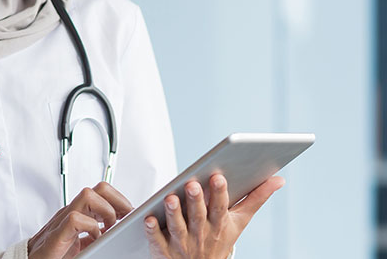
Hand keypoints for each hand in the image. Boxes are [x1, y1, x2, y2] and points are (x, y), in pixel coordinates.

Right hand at [27, 182, 132, 258]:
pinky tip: (94, 238)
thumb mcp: (83, 241)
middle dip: (118, 200)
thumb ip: (95, 233)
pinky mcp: (58, 234)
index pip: (103, 192)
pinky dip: (90, 227)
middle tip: (124, 218)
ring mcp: (64, 220)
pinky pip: (75, 219)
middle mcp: (73, 211)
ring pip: (87, 195)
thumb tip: (116, 232)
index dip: (120, 199)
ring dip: (105, 211)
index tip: (130, 213)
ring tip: (108, 227)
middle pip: (99, 188)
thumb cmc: (56, 253)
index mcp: (80, 212)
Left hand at [144, 174, 284, 257]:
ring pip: (178, 227)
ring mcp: (182, 244)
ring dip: (174, 213)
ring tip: (170, 198)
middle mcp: (201, 235)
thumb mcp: (238, 222)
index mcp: (219, 225)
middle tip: (192, 184)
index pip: (220, 208)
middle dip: (196, 200)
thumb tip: (279, 179)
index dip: (219, 193)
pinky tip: (147, 218)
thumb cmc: (219, 238)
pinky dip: (153, 231)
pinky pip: (157, 241)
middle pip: (198, 216)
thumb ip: (256, 199)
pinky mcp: (163, 251)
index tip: (218, 176)